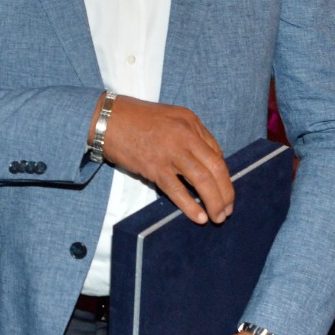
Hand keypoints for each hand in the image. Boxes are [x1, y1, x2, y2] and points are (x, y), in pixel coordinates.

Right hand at [100, 95, 232, 223]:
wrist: (107, 119)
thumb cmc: (136, 118)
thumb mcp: (170, 117)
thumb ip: (189, 136)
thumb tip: (204, 162)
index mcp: (191, 122)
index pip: (217, 154)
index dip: (224, 176)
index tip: (224, 191)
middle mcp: (185, 136)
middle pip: (216, 169)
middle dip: (226, 193)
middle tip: (227, 210)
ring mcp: (170, 152)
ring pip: (202, 181)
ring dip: (214, 202)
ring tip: (217, 217)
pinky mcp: (154, 167)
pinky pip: (177, 190)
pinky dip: (190, 206)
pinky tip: (198, 217)